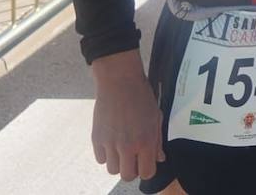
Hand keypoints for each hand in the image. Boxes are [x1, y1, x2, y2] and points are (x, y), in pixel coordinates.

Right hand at [91, 50, 163, 181]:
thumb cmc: (141, 97)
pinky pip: (100, 159)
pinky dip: (106, 154)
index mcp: (145, 141)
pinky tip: (112, 142)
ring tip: (121, 148)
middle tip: (133, 156)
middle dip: (132, 169)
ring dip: (118, 162)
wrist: (119, 81)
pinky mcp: (96, 138)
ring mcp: (110, 143)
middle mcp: (127, 146)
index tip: (145, 161)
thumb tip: (159, 158)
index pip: (146, 172)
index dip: (147, 168)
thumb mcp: (156, 117)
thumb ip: (157, 141)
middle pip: (127, 176)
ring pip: (112, 170)